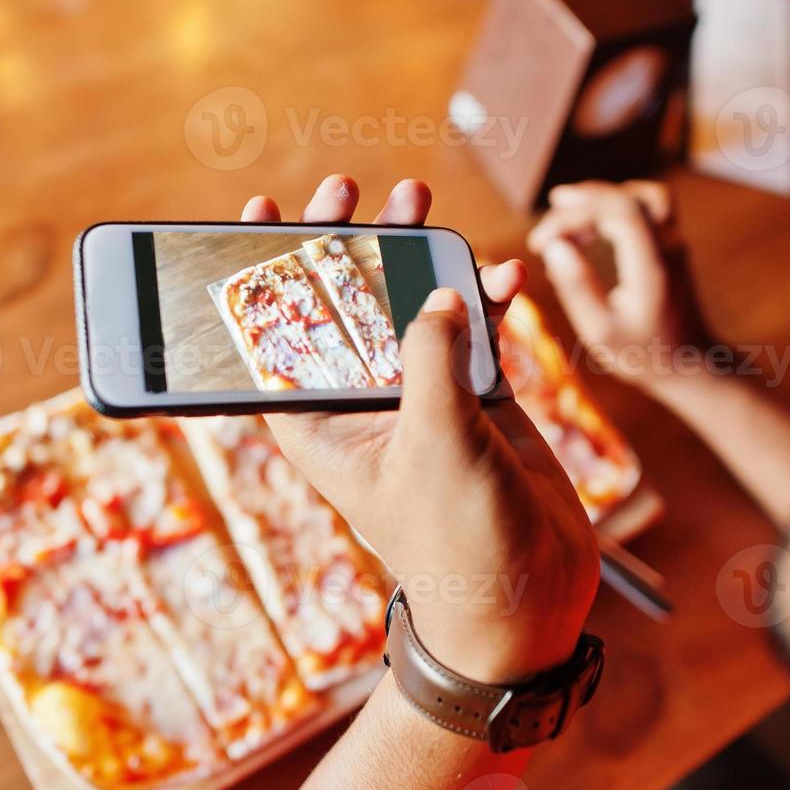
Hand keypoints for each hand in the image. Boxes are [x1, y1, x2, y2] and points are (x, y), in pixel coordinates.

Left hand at [241, 175, 598, 682]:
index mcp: (320, 423)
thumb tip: (438, 295)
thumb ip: (433, 361)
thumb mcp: (433, 444)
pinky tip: (503, 273)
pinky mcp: (474, 401)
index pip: (275, 338)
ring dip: (416, 256)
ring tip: (420, 198)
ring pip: (407, 309)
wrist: (528, 598)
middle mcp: (363, 405)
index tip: (262, 214)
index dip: (261, 276)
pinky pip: (472, 333)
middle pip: (341, 307)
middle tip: (349, 191)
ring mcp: (420, 399)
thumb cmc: (458, 541)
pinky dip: (485, 300)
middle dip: (345, 246)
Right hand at [527, 181, 708, 393]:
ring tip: (566, 208)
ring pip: (641, 196)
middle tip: (545, 225)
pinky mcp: (671, 248)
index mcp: (651, 266)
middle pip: (626, 198)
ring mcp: (674, 244)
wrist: (692, 366)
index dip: (573, 217)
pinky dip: (615, 206)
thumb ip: (577, 288)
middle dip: (581, 202)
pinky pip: (647, 208)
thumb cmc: (644, 355)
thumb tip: (554, 247)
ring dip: (601, 198)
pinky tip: (593, 225)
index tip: (540, 242)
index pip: (615, 212)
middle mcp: (668, 247)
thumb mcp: (602, 332)